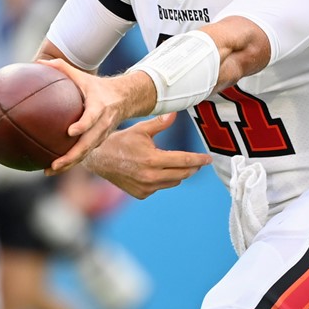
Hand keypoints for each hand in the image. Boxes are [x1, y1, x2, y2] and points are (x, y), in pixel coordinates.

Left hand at [40, 59, 143, 173]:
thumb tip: (39, 61)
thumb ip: (62, 68)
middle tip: (54, 163)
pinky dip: (71, 161)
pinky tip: (54, 166)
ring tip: (49, 170)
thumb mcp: (83, 76)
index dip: (83, 125)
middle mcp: (102, 124)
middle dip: (72, 156)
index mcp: (99, 107)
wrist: (124, 99)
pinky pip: (85, 154)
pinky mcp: (98, 142)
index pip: (92, 118)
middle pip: (87, 144)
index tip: (70, 132)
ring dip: (69, 163)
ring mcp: (101, 135)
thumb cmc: (98, 87)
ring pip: (86, 153)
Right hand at [83, 114, 211, 198]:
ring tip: (175, 163)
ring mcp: (146, 188)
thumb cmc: (121, 141)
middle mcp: (151, 177)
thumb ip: (160, 123)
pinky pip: (160, 187)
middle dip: (192, 167)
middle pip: (183, 174)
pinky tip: (155, 170)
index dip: (198, 160)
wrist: (99, 159)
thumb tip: (175, 114)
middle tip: (198, 162)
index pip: (184, 161)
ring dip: (178, 173)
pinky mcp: (141, 194)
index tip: (208, 159)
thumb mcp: (141, 129)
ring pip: (173, 182)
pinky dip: (162, 180)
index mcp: (153, 159)